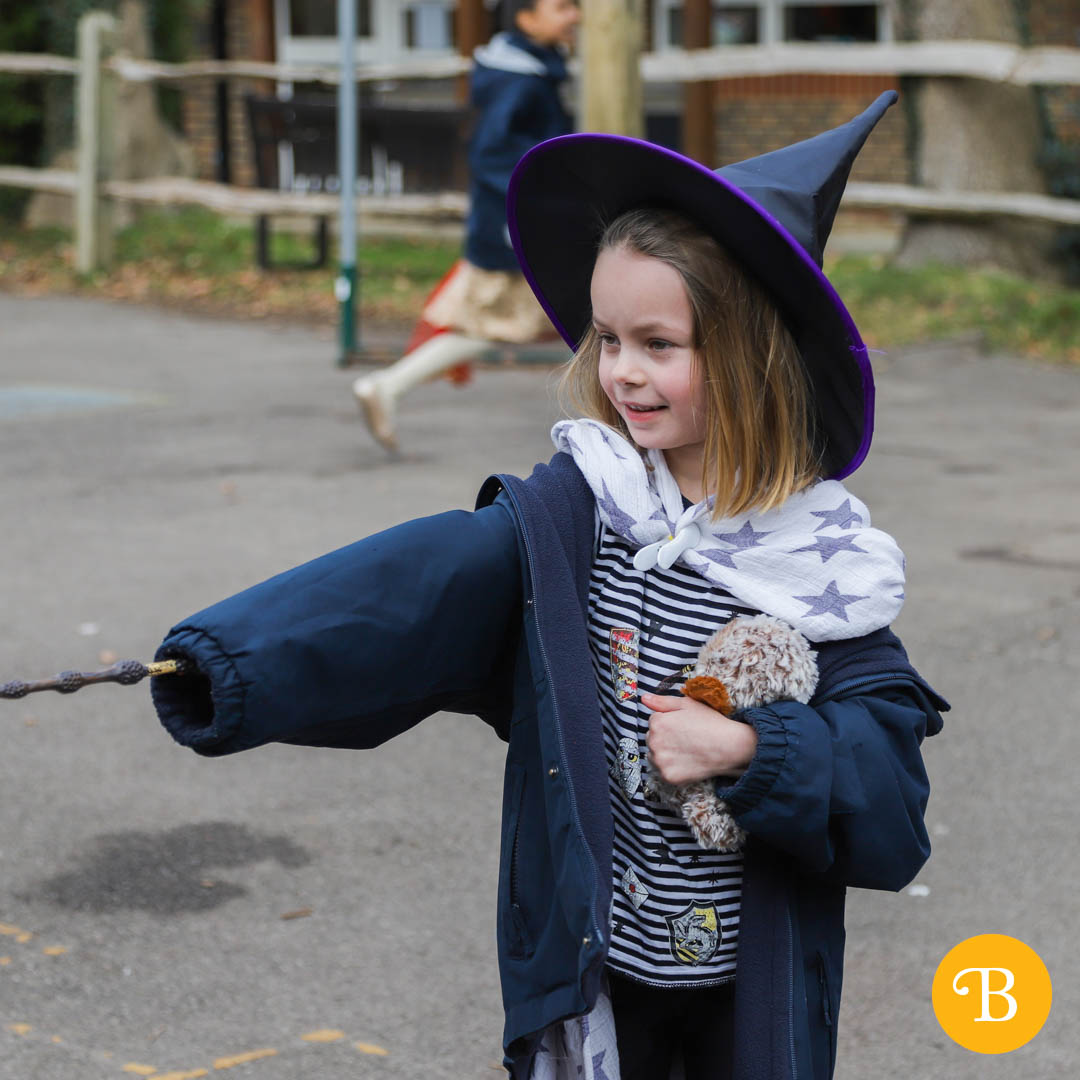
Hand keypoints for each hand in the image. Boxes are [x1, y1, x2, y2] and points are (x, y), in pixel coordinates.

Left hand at [642, 691, 757, 784]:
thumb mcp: (687, 704)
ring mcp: (661, 761)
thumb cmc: (710, 722)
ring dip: (664, 754)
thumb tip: (644, 699)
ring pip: (655, 756)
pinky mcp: (668, 777)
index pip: (654, 722)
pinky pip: (664, 771)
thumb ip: (662, 701)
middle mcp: (654, 742)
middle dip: (664, 738)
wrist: (730, 747)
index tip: (684, 727)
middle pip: (652, 739)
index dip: (670, 723)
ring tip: (686, 751)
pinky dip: (672, 768)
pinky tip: (687, 762)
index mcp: (657, 722)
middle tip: (686, 739)